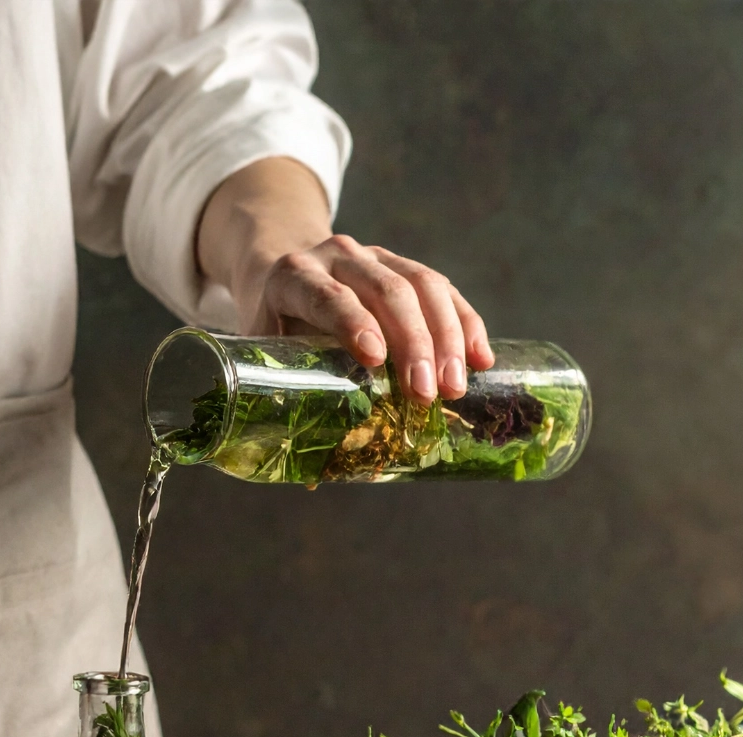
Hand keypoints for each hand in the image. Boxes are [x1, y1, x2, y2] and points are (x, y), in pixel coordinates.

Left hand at [197, 157, 493, 402]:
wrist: (284, 272)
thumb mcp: (261, 350)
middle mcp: (337, 256)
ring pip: (423, 285)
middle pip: (386, 291)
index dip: (353, 324)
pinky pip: (444, 289)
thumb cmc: (273, 326)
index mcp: (293, 276)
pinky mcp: (405, 264)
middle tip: (426, 393)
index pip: (328, 296)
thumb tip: (309, 473)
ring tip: (455, 386)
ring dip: (446, 338)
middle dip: (412, 343)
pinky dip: (465, 323)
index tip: (376, 360)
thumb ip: (278, 392)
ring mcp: (376, 256)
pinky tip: (481, 359)